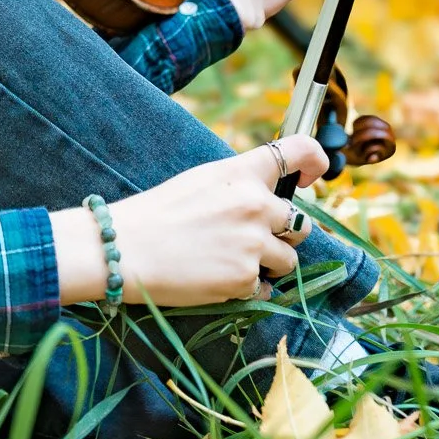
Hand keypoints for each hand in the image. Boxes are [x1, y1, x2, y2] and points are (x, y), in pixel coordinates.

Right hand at [51, 136, 330, 307]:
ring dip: (268, 263)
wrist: (122, 250)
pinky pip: (267, 287)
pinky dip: (249, 287)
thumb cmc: (155, 214)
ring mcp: (253, 244)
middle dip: (282, 233)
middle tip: (249, 239)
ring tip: (228, 262)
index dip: (316, 162)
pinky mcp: (245, 278)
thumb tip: (266, 196)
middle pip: (300, 221)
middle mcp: (255, 205)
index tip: (312, 177)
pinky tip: (217, 279)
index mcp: (241, 173)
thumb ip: (238, 184)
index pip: (300, 151)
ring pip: (289, 258)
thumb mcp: (199, 181)